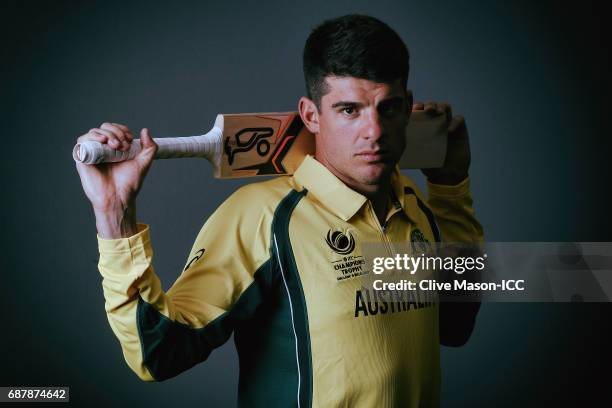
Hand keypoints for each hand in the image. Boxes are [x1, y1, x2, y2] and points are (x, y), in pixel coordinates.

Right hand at [75, 123, 157, 237]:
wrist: (119, 198)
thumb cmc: (129, 183)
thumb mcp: (144, 162)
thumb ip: (149, 147)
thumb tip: (144, 130)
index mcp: (114, 149)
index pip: (113, 129)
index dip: (122, 129)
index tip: (130, 139)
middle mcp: (102, 149)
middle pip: (104, 128)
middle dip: (116, 132)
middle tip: (124, 145)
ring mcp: (92, 153)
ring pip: (94, 132)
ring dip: (107, 134)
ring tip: (116, 146)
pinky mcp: (83, 159)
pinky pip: (82, 141)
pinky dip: (92, 136)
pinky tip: (103, 141)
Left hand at [414, 101, 469, 184]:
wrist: (446, 176)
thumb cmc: (430, 166)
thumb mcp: (416, 157)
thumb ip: (408, 150)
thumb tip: (393, 146)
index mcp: (423, 127)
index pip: (419, 111)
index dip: (416, 107)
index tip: (413, 109)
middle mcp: (435, 123)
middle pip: (432, 106)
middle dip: (429, 104)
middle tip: (427, 110)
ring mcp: (448, 125)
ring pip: (446, 108)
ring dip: (442, 106)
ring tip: (438, 112)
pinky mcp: (460, 130)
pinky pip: (459, 119)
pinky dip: (454, 122)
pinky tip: (449, 131)